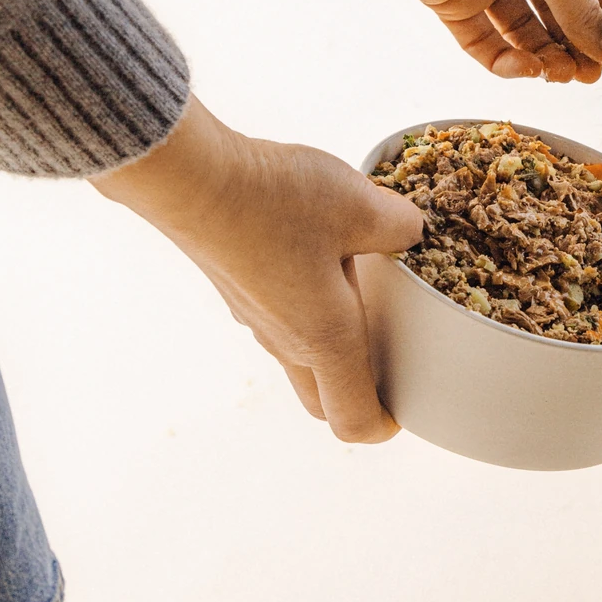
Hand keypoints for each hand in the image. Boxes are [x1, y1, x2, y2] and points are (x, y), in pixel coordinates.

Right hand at [91, 98, 422, 441]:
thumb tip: (411, 231)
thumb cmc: (276, 200)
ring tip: (365, 296)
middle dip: (359, 394)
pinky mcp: (238, 289)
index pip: (353, 419)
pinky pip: (281, 319)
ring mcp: (255, 318)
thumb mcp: (360, 206)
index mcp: (324, 340)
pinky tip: (322, 256)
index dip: (385, 424)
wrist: (189, 176)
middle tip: (391, 356)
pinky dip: (307, 309)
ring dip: (334, 346)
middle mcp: (285, 342)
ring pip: (300, 358)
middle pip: (323, 400)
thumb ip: (400, 227)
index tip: (406, 402)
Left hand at [293, 0, 601, 82]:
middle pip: (558, 6)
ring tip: (561, 76)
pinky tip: (527, 68)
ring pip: (523, 28)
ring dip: (545, 54)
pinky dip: (506, 59)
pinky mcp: (453, 0)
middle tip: (589, 77)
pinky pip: (485, 40)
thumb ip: (583, 11)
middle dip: (575, 42)